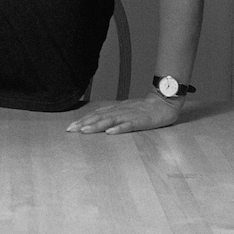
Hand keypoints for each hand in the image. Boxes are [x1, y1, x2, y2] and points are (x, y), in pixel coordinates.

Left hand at [65, 92, 183, 134]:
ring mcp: (130, 115)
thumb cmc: (145, 109)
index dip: (82, 120)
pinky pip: (129, 125)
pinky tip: (110, 133)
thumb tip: (98, 121)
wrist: (164, 101)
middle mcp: (120, 110)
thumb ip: (114, 115)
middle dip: (84, 123)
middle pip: (99, 117)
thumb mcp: (126, 110)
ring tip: (84, 131)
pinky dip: (119, 128)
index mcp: (116, 109)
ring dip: (96, 126)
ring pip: (110, 120)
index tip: (69, 127)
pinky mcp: (141, 121)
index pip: (96, 114)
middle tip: (70, 130)